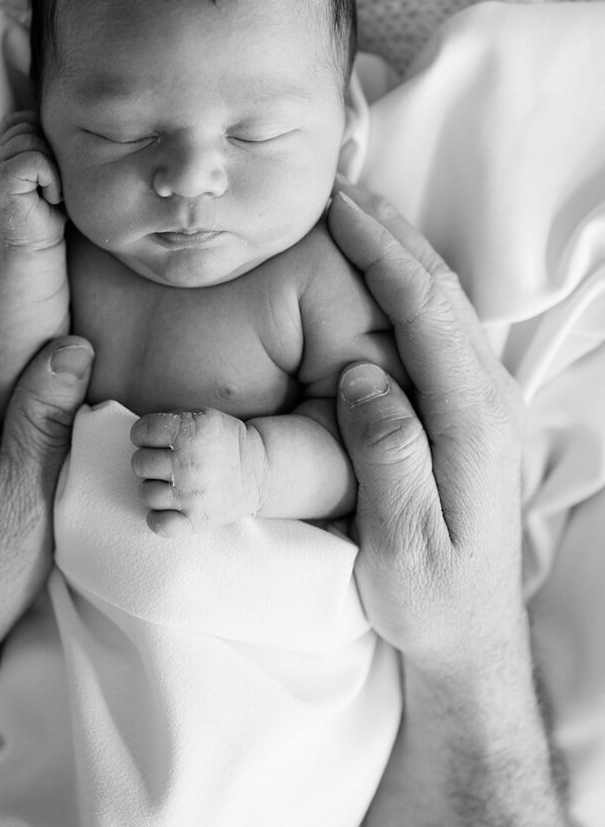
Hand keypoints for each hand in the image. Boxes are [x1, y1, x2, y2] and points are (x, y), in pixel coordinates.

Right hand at [0, 110, 65, 249]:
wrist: (38, 244)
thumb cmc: (50, 208)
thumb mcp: (51, 168)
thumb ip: (46, 143)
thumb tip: (66, 115)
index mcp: (3, 151)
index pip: (20, 119)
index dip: (42, 137)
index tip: (49, 168)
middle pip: (28, 126)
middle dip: (49, 152)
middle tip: (51, 182)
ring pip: (32, 141)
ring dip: (52, 168)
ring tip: (51, 190)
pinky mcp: (0, 181)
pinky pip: (34, 160)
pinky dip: (50, 178)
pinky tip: (49, 197)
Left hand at [129, 409, 265, 537]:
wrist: (260, 469)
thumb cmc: (224, 441)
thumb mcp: (203, 416)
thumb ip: (171, 421)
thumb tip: (140, 437)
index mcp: (188, 432)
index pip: (141, 431)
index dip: (143, 435)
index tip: (154, 440)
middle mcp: (187, 463)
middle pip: (139, 463)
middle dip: (148, 461)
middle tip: (165, 462)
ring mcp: (190, 494)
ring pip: (145, 493)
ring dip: (154, 488)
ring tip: (169, 484)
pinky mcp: (196, 519)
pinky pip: (158, 524)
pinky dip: (158, 518)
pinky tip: (169, 507)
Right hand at [328, 185, 526, 673]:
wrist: (472, 638)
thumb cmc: (431, 600)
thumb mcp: (403, 546)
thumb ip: (390, 460)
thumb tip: (366, 380)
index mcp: (470, 424)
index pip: (426, 314)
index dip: (382, 254)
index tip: (338, 211)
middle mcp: (488, 402)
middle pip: (441, 293)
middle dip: (390, 234)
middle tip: (339, 188)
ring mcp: (486, 406)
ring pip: (445, 305)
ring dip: (401, 253)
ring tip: (354, 214)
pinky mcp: (473, 416)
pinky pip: (442, 329)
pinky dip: (409, 287)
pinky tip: (381, 275)